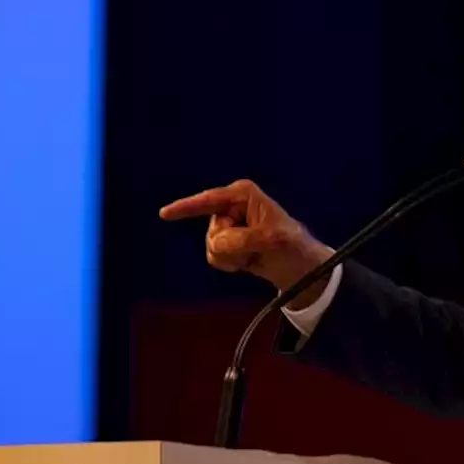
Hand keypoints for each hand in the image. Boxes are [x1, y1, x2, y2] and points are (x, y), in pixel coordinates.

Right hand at [159, 179, 333, 304]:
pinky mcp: (227, 241)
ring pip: (211, 245)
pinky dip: (228, 263)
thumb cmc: (292, 247)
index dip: (186, 207)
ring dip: (231, 256)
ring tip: (253, 256)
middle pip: (212, 230)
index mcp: (244, 194)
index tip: (164, 214)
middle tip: (255, 250)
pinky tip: (246, 262)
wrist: (299, 268)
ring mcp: (228, 223)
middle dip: (230, 246)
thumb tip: (217, 244)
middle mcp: (232, 205)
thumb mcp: (271, 241)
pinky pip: (214, 255)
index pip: (209, 201)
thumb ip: (241, 240)